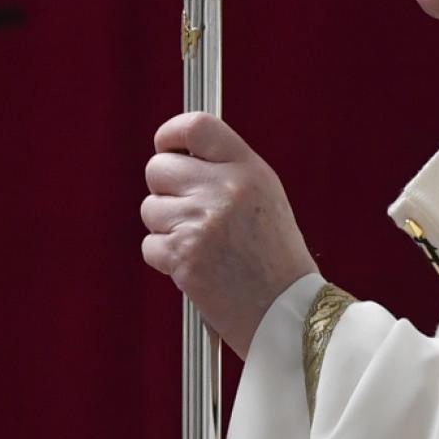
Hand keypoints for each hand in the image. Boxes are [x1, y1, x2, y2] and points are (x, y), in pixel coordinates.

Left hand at [138, 112, 317, 357]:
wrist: (287, 311)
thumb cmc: (276, 259)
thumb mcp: (264, 198)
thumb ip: (226, 172)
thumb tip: (179, 155)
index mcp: (248, 171)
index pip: (196, 127)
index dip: (171, 134)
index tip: (166, 146)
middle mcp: (224, 190)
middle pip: (158, 168)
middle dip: (164, 190)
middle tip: (186, 211)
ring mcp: (202, 223)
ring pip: (150, 209)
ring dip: (166, 228)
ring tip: (201, 245)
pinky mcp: (184, 256)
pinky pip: (150, 245)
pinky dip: (165, 258)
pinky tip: (195, 266)